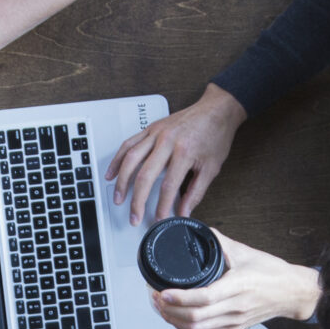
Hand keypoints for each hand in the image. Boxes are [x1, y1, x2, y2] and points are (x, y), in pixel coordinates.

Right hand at [108, 85, 246, 224]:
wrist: (217, 109)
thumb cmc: (215, 135)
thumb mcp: (211, 168)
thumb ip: (196, 192)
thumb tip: (184, 211)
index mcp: (185, 152)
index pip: (168, 186)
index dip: (162, 207)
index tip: (159, 219)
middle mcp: (167, 141)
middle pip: (145, 175)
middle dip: (137, 201)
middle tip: (134, 217)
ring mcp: (156, 133)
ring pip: (131, 159)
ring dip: (122, 182)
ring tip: (118, 198)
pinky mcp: (150, 128)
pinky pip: (128, 144)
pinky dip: (118, 160)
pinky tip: (112, 173)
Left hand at [153, 230, 321, 328]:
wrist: (293, 293)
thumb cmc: (273, 273)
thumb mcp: (246, 252)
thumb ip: (221, 242)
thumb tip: (201, 230)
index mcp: (239, 286)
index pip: (204, 297)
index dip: (179, 298)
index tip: (163, 291)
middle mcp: (236, 307)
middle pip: (196, 318)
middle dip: (169, 310)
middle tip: (155, 298)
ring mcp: (234, 321)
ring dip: (174, 321)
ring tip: (161, 308)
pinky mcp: (233, 328)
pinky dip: (185, 328)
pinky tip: (176, 318)